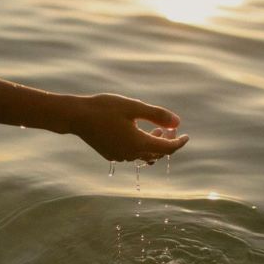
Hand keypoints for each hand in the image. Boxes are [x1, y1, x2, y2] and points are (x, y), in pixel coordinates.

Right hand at [65, 93, 188, 161]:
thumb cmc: (105, 108)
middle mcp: (130, 154)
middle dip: (166, 142)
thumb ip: (157, 115)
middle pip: (156, 154)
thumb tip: (177, 122)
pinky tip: (136, 132)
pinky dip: (140, 146)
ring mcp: (119, 156)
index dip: (179, 143)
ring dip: (153, 144)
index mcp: (138, 143)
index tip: (187, 136)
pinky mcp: (110, 154)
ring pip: (144, 155)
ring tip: (155, 129)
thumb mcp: (133, 107)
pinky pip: (131, 154)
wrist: (76, 116)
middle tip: (168, 127)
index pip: (167, 149)